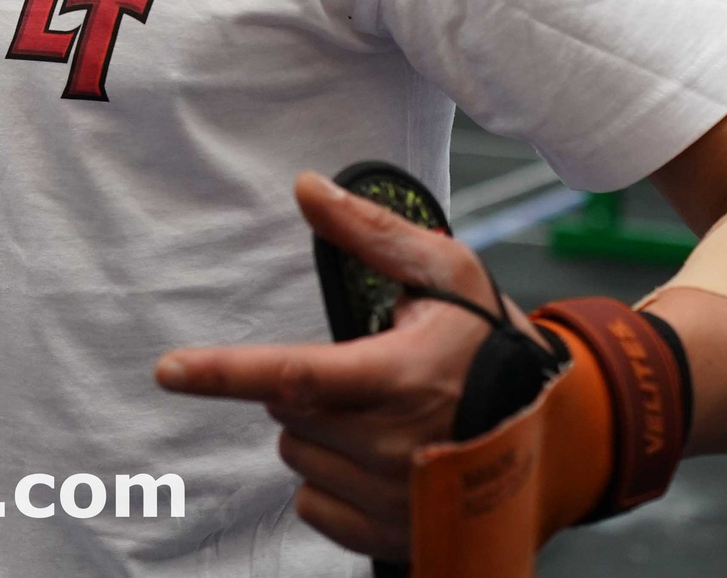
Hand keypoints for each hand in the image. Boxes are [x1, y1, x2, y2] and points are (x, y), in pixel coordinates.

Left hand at [153, 172, 542, 562]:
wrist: (559, 439)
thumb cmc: (496, 346)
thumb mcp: (448, 273)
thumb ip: (372, 232)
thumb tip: (307, 188)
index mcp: (399, 380)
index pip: (292, 377)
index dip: (223, 373)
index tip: (167, 370)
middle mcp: (393, 449)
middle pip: (286, 413)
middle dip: (306, 389)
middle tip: (366, 373)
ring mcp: (394, 502)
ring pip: (299, 458)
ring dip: (322, 435)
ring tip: (386, 418)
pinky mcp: (393, 538)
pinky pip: (314, 507)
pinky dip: (333, 483)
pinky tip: (382, 463)